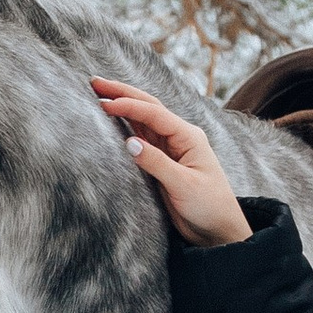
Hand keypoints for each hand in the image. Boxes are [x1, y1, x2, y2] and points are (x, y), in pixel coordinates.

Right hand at [90, 80, 250, 248]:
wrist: (217, 230)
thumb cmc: (209, 206)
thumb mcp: (183, 185)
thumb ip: (156, 163)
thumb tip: (129, 142)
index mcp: (189, 137)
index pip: (155, 114)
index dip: (129, 105)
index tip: (105, 103)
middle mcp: (179, 137)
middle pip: (148, 108)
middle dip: (123, 93)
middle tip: (95, 82)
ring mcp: (170, 148)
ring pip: (142, 121)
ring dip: (122, 106)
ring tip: (99, 94)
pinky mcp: (162, 162)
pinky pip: (141, 139)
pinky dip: (125, 126)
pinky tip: (111, 119)